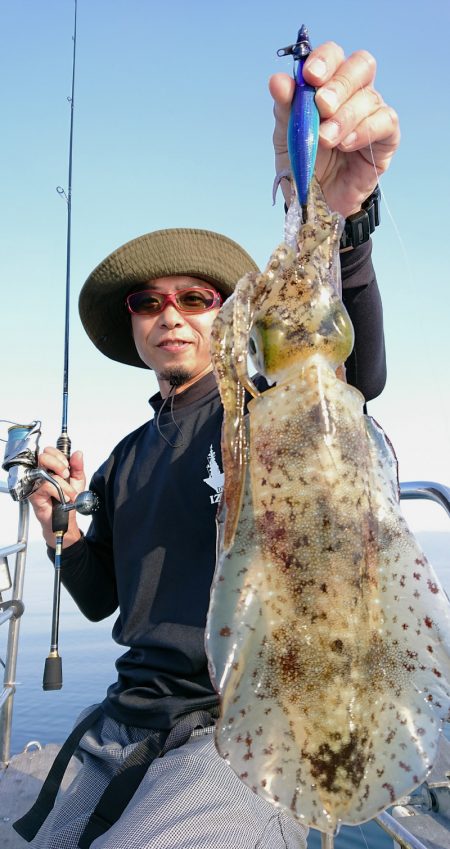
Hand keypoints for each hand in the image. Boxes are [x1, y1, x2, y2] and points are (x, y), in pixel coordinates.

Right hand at [29, 447, 85, 547]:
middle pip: (44, 456)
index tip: (68, 467)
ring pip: (46, 472)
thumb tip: (78, 453)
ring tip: (69, 492)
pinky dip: (58, 492)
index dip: (60, 456)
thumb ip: (78, 466)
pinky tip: (63, 498)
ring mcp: (36, 482)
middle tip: (66, 474)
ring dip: (62, 483)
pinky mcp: (34, 493)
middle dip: (58, 464)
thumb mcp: (77, 480)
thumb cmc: (68, 499)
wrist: (65, 517)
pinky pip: (46, 486)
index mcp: (51, 466)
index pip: (50, 451)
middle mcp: (42, 472)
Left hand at [270, 41, 399, 217]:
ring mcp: (372, 114)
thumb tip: (278, 81)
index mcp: (327, 85)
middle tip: (321, 107)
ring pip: (369, 97)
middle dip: (339, 84)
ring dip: (345, 116)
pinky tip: (346, 144)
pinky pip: (385, 122)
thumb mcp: (287, 137)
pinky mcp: (386, 138)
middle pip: (360, 66)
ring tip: (326, 140)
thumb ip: (284, 108)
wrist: (316, 204)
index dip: (324, 60)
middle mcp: (354, 94)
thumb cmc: (303, 166)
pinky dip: (364, 130)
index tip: (310, 77)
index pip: (333, 56)